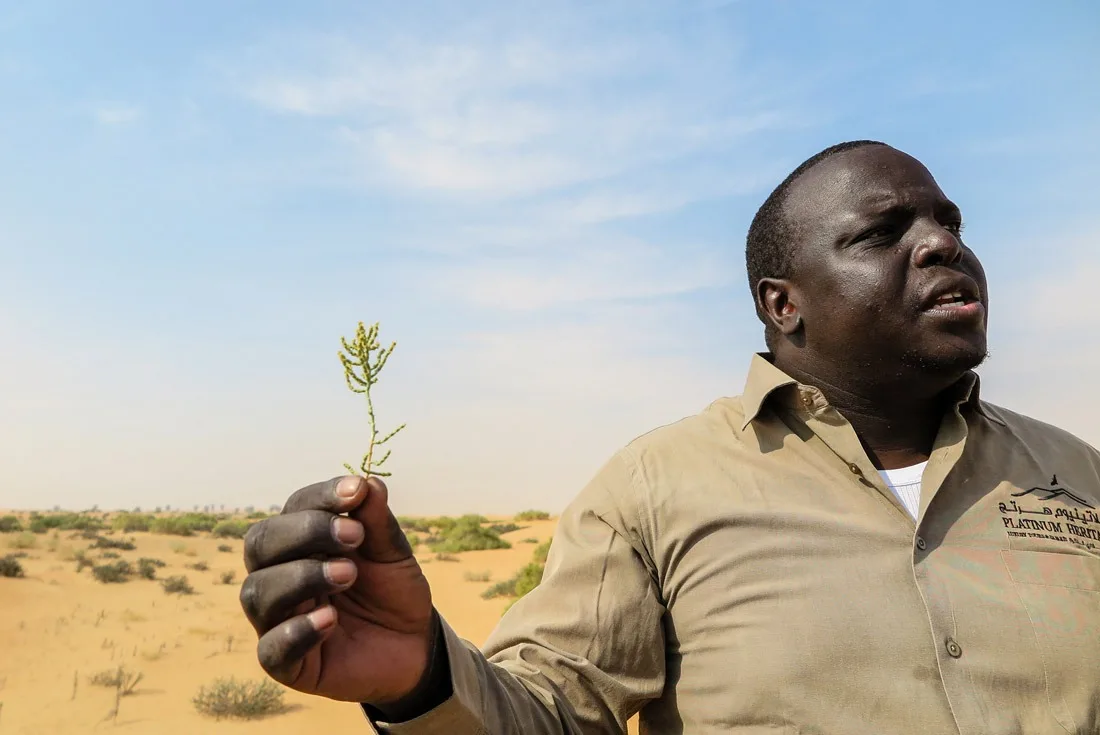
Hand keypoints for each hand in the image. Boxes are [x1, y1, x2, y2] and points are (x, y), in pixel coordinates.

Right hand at [240, 475, 433, 704]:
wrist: (413, 645)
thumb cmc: (393, 592)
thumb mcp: (393, 554)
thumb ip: (377, 522)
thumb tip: (368, 483)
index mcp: (301, 542)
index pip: (294, 508)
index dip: (322, 497)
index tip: (356, 491)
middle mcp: (279, 575)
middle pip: (261, 543)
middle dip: (305, 532)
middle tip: (354, 536)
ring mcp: (277, 619)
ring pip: (258, 592)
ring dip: (302, 577)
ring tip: (348, 576)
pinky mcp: (285, 662)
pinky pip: (271, 648)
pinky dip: (297, 630)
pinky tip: (330, 619)